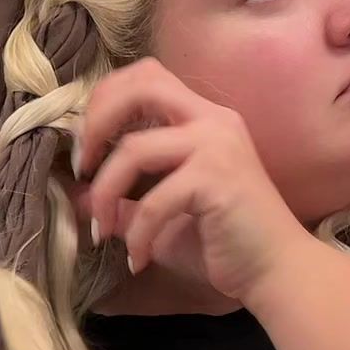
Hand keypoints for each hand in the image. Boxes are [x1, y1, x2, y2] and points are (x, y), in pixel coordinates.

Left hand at [74, 57, 308, 306]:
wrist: (275, 272)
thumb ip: (124, 198)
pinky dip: (137, 234)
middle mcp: (212, 121)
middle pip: (140, 86)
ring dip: (105, 194)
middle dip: (97, 123)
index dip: (104, 102)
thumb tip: (75, 194)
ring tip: (102, 231)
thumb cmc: (222, 243)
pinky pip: (154, 200)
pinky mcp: (217, 179)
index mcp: (202, 118)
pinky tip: (139, 257)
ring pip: (134, 149)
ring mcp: (217, 146)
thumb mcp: (160, 215)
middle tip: (83, 168)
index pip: (145, 78)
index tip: (87, 150)